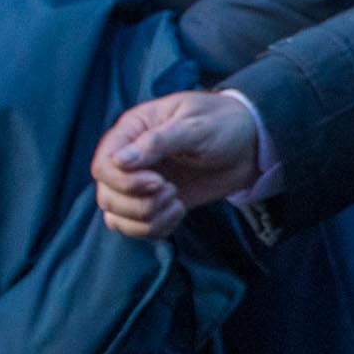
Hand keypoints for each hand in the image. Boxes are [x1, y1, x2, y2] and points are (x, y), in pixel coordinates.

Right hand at [92, 90, 259, 238]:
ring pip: (116, 215)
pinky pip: (135, 227)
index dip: (124, 181)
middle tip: (172, 191)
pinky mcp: (154, 203)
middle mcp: (128, 159)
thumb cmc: (222, 124)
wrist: (250, 144)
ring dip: (146, 218)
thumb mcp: (194, 126)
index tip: (159, 182)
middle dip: (138, 203)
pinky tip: (178, 213)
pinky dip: (154, 229)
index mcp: (131, 132)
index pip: (103, 165)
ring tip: (176, 203)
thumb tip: (120, 161)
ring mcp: (139, 184)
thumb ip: (156, 142)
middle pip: (107, 194)